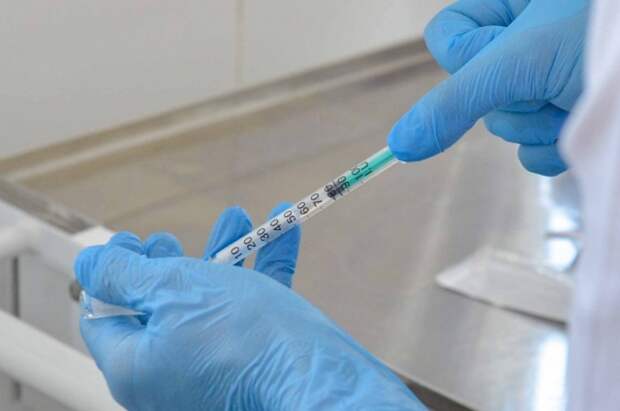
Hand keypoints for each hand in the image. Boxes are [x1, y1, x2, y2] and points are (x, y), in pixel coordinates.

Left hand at [76, 204, 424, 409]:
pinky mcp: (257, 356)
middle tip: (167, 239)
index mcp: (137, 364)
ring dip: (224, 254)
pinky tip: (283, 226)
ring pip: (212, 301)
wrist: (315, 377)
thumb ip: (125, 275)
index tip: (130, 242)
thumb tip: (90, 263)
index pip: (106, 317)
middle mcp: (172, 370)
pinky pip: (255, 305)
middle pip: (159, 308)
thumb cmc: (239, 336)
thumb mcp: (172, 291)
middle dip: (167, 264)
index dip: (113, 275)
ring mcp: (216, 365)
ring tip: (237, 215)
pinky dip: (265, 265)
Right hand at [388, 0, 587, 175]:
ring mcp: (545, 80)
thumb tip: (398, 146)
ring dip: (536, 122)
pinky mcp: (567, 114)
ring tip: (574, 100)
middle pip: (475, 90)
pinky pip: (530, 148)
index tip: (504, 55)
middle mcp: (523, 41)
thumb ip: (451, 104)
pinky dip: (550, 147)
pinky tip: (575, 128)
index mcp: (507, 7)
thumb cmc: (601, 35)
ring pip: (505, 122)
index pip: (447, 37)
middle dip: (512, 95)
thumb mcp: (517, 61)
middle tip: (549, 77)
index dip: (466, 56)